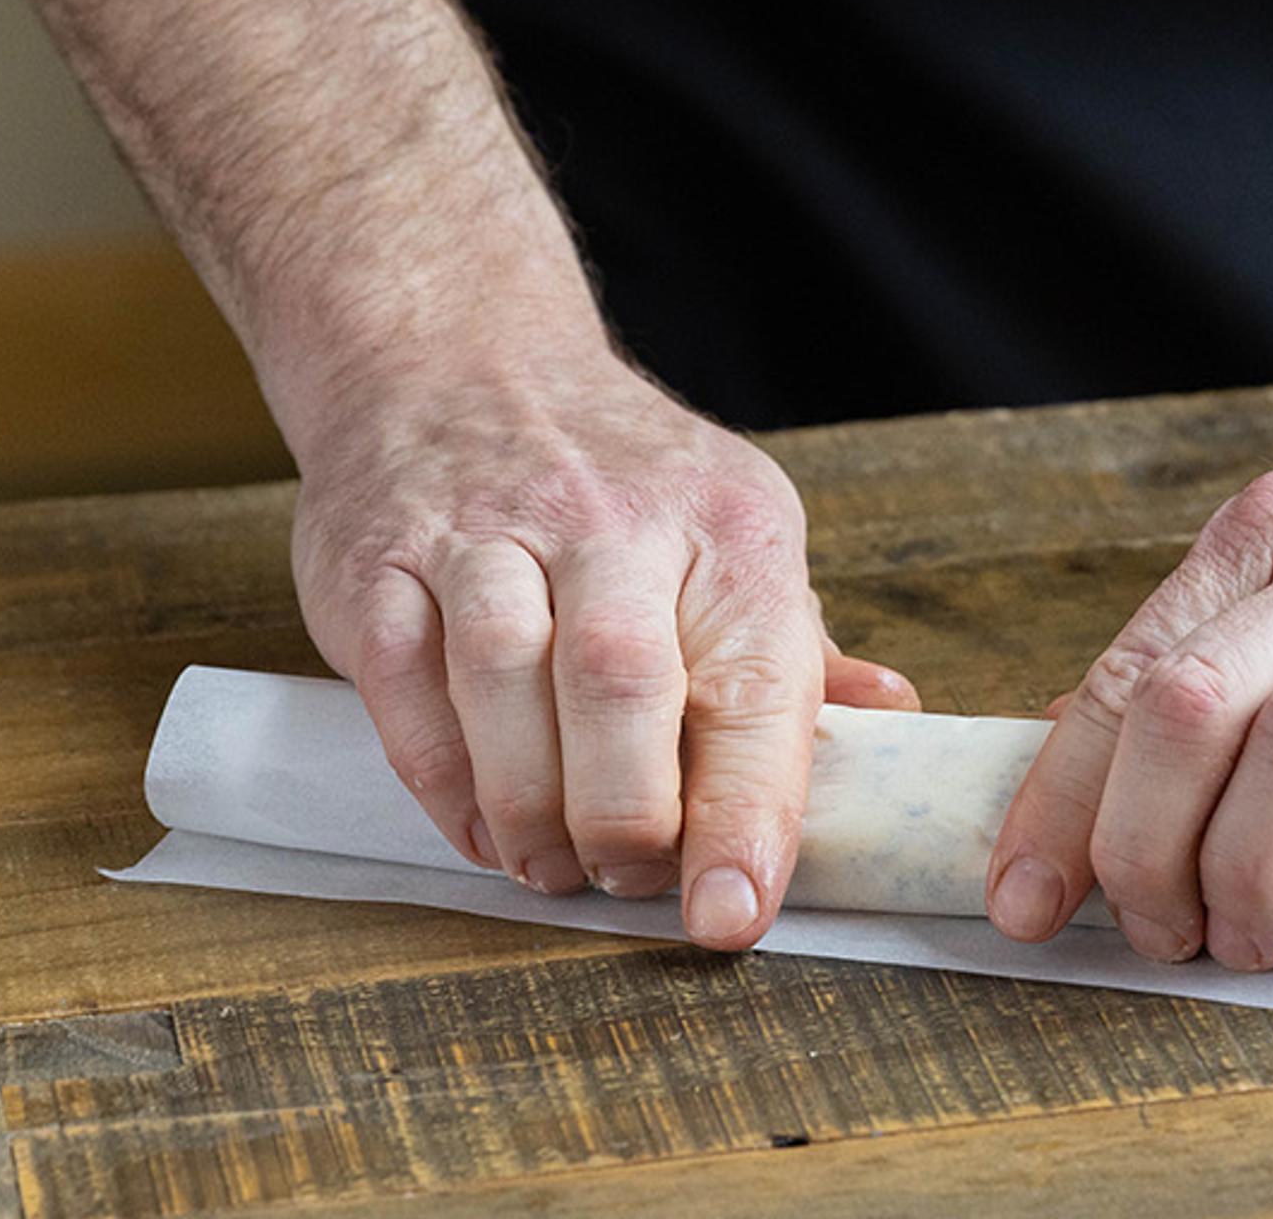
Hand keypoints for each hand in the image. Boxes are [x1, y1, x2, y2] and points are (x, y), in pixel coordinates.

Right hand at [283, 342, 915, 950]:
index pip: (753, 682)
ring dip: (527, 804)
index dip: (746, 812)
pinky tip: (479, 826)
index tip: (732, 912)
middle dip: (625, 813)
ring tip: (550, 867)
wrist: (458, 361)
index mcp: (727, 526)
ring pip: (502, 676)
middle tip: (626, 880)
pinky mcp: (379, 560)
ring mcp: (483, 530)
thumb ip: (798, 647)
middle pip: (619, 679)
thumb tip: (893, 722)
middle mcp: (609, 517)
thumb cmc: (621, 484)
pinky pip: (404, 682)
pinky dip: (442, 779)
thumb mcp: (734, 533)